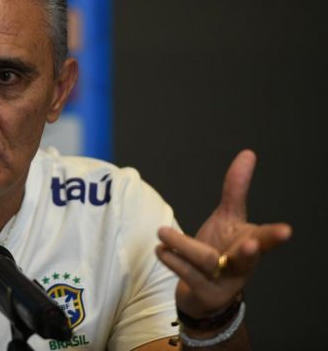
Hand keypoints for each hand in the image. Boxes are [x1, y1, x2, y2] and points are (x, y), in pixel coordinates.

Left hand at [155, 149, 291, 317]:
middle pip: (247, 258)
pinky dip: (172, 259)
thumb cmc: (222, 249)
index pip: (266, 237)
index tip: (287, 230)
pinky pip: (188, 274)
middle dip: (249, 251)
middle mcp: (243, 265)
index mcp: (251, 243)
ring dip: (182, 244)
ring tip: (162, 232)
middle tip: (251, 243)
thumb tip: (248, 153)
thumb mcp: (228, 217)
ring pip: (206, 261)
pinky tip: (160, 249)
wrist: (205, 293)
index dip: (275, 235)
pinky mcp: (205, 294)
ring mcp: (226, 282)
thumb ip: (236, 188)